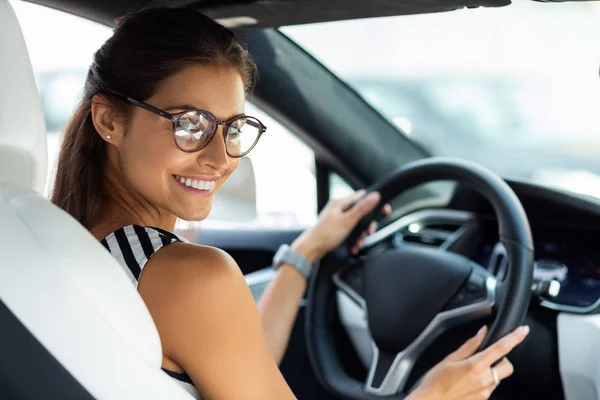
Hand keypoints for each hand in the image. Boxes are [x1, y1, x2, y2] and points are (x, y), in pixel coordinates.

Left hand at [292, 190, 388, 261]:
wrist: (311, 250)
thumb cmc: (325, 235)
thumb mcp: (347, 221)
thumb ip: (362, 208)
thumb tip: (375, 195)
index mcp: (340, 203)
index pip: (362, 197)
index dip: (373, 204)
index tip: (382, 210)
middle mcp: (339, 209)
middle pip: (361, 213)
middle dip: (366, 226)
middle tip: (368, 233)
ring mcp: (337, 219)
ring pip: (356, 225)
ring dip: (360, 235)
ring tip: (358, 243)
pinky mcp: (336, 229)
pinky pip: (350, 232)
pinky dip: (353, 240)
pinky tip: (353, 247)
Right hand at [410, 325, 529, 399]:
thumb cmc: (436, 381)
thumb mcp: (450, 358)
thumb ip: (470, 345)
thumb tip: (482, 333)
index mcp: (476, 365)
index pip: (501, 348)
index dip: (515, 337)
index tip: (523, 330)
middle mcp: (485, 379)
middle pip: (507, 366)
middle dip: (502, 359)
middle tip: (488, 357)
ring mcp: (486, 391)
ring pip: (499, 377)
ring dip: (492, 371)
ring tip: (472, 372)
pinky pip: (491, 387)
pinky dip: (485, 381)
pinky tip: (469, 382)